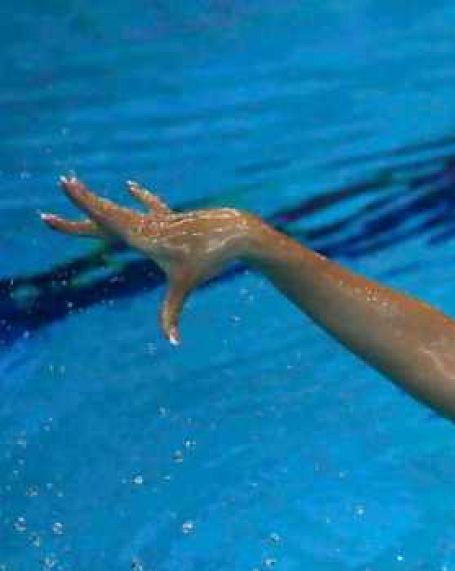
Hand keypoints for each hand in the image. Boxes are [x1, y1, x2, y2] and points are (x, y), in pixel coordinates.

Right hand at [40, 176, 257, 344]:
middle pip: (106, 210)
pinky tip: (129, 185)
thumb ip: (172, 313)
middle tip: (61, 182)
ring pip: (123, 207)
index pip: (102, 223)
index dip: (78, 215)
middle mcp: (146, 224)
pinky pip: (152, 206)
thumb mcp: (186, 285)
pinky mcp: (173, 219)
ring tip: (78, 183)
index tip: (55, 210)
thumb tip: (172, 342)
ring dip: (100, 198)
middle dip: (81, 199)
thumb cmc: (210, 259)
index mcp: (142, 237)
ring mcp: (159, 219)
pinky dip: (141, 197)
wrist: (236, 232)